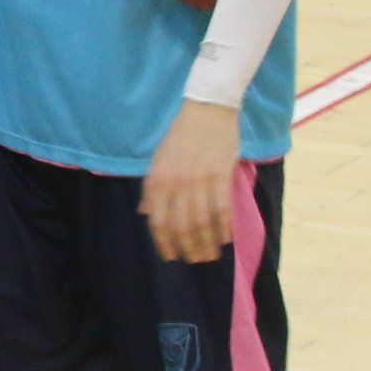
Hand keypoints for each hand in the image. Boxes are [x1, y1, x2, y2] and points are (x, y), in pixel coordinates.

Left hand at [141, 97, 239, 263]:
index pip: (158, 220)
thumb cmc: (181, 135)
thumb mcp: (158, 159)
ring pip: (202, 221)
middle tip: (194, 260)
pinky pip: (222, 208)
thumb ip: (152, 188)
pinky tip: (225, 239)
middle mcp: (176, 182)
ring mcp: (199, 179)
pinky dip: (224, 226)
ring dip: (206, 242)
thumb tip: (145, 212)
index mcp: (157, 179)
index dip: (164, 242)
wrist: (206, 109)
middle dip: (187, 247)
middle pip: (181, 225)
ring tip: (210, 256)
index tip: (171, 256)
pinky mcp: (221, 174)